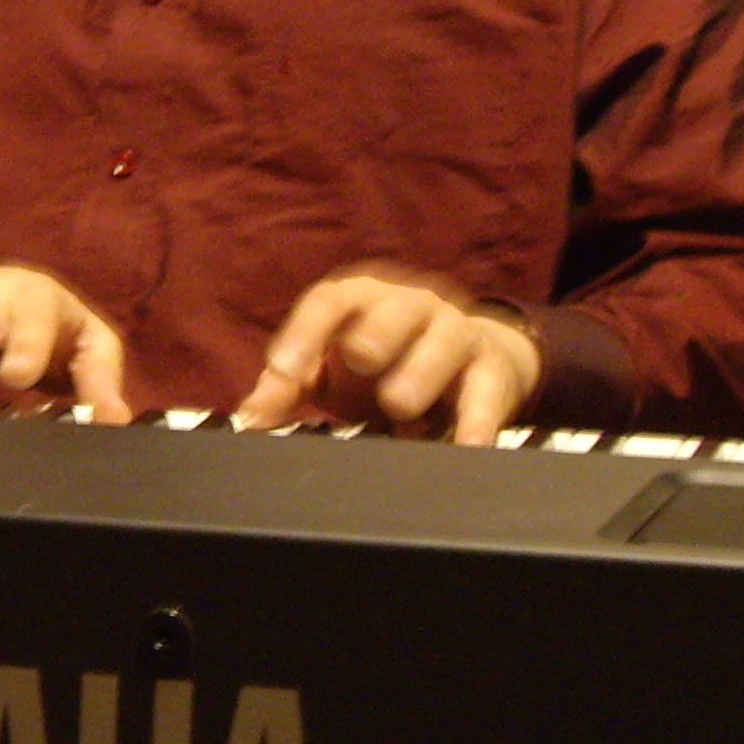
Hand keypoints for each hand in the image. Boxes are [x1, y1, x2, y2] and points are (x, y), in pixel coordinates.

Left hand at [234, 268, 539, 445]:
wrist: (473, 358)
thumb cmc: (386, 360)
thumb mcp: (332, 367)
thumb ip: (289, 386)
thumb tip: (251, 417)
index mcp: (364, 299)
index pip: (330, 302)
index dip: (305, 332)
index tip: (284, 369)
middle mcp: (412, 306)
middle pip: (397, 309)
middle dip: (378, 332)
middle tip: (359, 358)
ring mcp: (457, 332)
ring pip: (446, 340)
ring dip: (423, 371)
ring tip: (399, 404)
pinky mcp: (492, 370)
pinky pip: (488, 391)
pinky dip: (478, 420)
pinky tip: (466, 444)